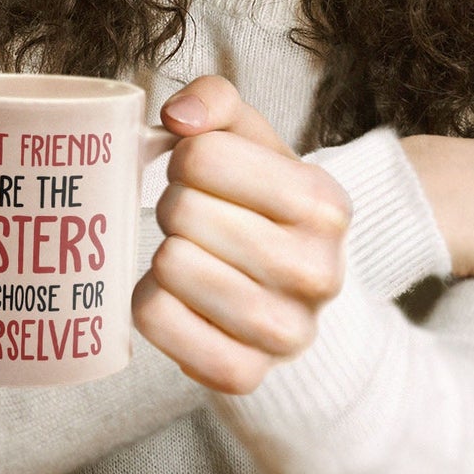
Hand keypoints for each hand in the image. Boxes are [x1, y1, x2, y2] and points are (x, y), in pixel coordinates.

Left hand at [132, 76, 349, 394]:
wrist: (289, 291)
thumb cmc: (257, 201)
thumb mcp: (249, 139)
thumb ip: (215, 99)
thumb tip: (178, 117)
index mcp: (324, 203)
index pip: (200, 156)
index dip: (185, 159)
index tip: (202, 175)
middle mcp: (318, 272)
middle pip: (180, 212)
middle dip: (173, 206)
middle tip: (194, 219)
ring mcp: (286, 332)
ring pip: (169, 266)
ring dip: (162, 253)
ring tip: (190, 254)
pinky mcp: (245, 374)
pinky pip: (155, 321)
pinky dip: (149, 302)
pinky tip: (177, 297)